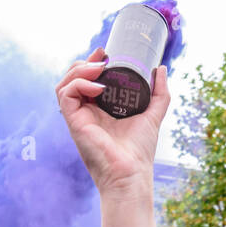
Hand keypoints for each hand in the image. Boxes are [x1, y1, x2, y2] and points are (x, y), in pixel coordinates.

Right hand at [56, 48, 170, 199]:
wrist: (131, 173)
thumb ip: (159, 93)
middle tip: (102, 56)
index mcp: (98, 110)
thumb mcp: (153, 114)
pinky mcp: (74, 123)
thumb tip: (161, 69)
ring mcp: (78, 118)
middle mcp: (85, 113)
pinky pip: (66, 95)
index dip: (91, 63)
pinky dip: (80, 85)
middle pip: (71, 79)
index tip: (106, 53)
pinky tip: (99, 88)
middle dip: (83, 62)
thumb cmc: (139, 152)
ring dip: (79, 70)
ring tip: (100, 68)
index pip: (86, 80)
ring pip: (64, 84)